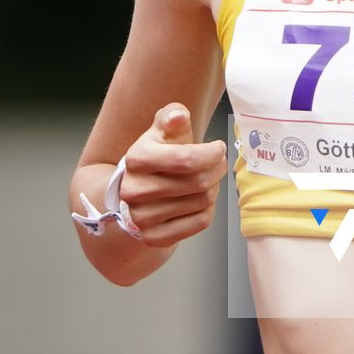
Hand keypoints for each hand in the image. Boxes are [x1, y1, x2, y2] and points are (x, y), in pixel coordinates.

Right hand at [117, 104, 229, 247]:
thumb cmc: (157, 156)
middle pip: (198, 182)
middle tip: (218, 163)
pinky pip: (200, 222)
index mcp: (136, 159)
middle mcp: (134, 190)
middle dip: (217, 169)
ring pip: (203, 201)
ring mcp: (142, 217)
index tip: (218, 148)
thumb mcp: (162, 131)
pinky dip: (208, 209)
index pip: (186, 159)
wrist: (137, 191)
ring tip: (206, 179)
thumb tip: (179, 116)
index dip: (212, 153)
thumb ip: (172, 117)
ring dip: (213, 188)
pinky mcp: (154, 237)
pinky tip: (199, 199)